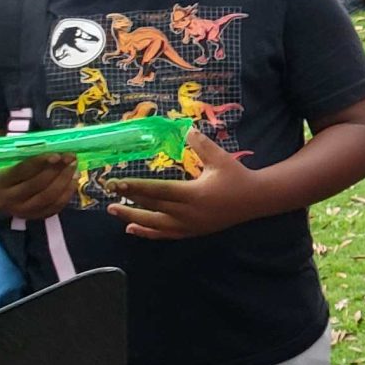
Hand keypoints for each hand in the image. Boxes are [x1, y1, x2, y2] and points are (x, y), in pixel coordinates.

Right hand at [0, 152, 78, 220]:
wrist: (0, 195)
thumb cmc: (8, 174)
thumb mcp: (10, 164)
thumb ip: (29, 159)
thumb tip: (57, 151)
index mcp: (1, 182)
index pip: (22, 171)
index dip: (41, 162)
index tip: (57, 155)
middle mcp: (10, 199)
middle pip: (38, 185)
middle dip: (57, 170)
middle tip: (71, 157)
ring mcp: (23, 211)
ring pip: (49, 197)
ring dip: (65, 180)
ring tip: (74, 167)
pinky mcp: (36, 216)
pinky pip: (56, 206)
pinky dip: (68, 192)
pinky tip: (74, 180)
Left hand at [106, 131, 257, 239]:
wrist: (256, 200)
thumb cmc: (237, 177)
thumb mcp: (221, 158)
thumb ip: (201, 145)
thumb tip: (186, 130)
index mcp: (193, 194)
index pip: (157, 191)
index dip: (135, 187)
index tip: (116, 183)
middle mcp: (188, 213)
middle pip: (152, 209)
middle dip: (128, 203)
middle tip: (109, 198)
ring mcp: (190, 225)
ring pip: (155, 225)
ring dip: (133, 219)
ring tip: (115, 212)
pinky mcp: (192, 231)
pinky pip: (165, 234)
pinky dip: (148, 233)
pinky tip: (133, 230)